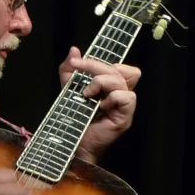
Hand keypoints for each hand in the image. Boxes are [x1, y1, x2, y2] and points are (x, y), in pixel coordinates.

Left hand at [58, 46, 140, 162]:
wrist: (70, 144)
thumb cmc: (72, 120)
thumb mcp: (67, 90)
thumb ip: (69, 71)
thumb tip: (74, 50)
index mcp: (109, 87)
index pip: (118, 66)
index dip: (100, 61)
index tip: (76, 62)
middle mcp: (119, 94)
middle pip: (118, 69)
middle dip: (95, 65)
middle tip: (76, 67)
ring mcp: (123, 106)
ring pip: (123, 80)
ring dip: (101, 81)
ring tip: (86, 93)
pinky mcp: (124, 117)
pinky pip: (127, 97)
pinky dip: (112, 97)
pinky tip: (99, 105)